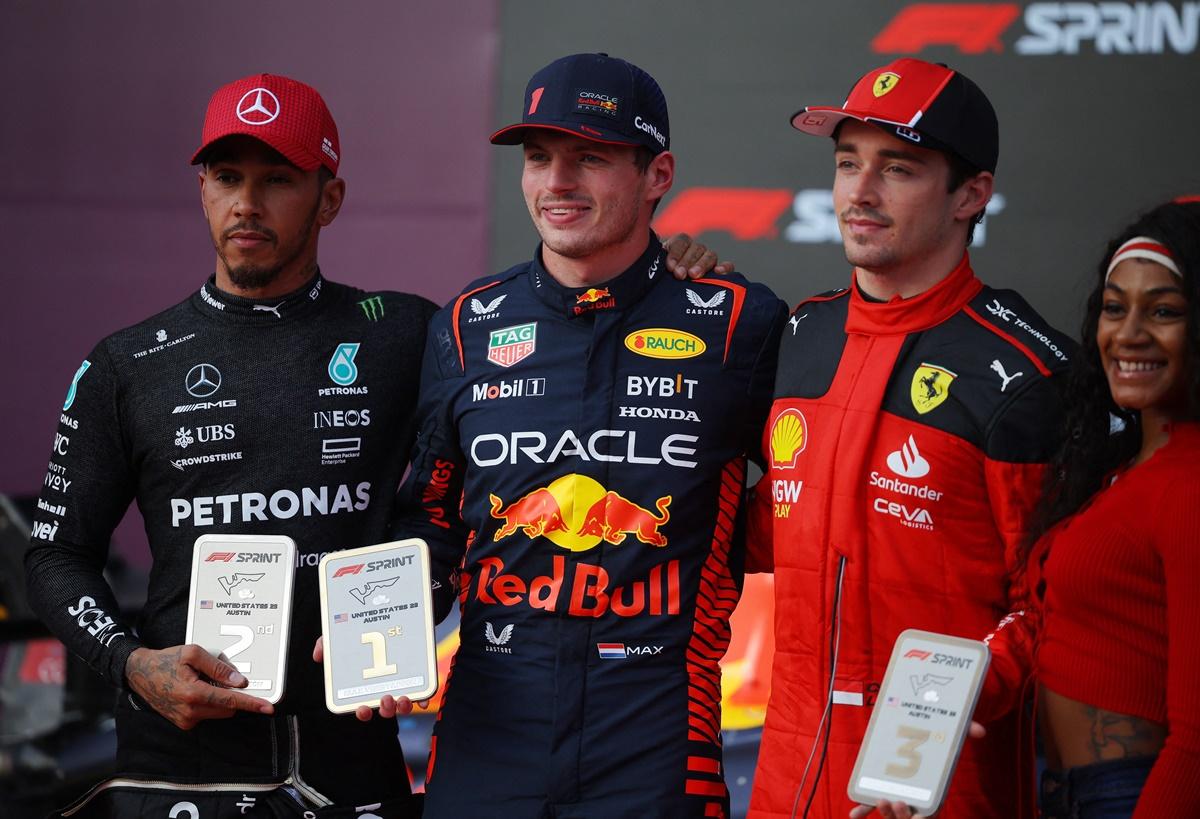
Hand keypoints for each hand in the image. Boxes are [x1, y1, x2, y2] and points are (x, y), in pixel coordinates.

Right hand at [125, 644, 272, 729]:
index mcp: (193, 693)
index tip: (268, 707)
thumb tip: (240, 682)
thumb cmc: (165, 661)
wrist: (139, 674)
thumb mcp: (193, 654)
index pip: (230, 701)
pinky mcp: (183, 723)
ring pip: (218, 712)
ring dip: (219, 698)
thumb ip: (219, 668)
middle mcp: (189, 711)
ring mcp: (186, 720)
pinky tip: (194, 690)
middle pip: (228, 708)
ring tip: (200, 682)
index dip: (252, 704)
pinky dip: (208, 703)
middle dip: (231, 694)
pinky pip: (207, 714)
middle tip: (218, 677)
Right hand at [312, 636, 419, 721]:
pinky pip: (423, 693)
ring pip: (404, 704)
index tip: (362, 709)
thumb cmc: (365, 630)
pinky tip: (423, 700)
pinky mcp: (419, 676)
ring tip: (401, 697)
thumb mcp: (342, 635)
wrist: (394, 612)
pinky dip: (424, 699)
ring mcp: (403, 683)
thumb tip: (318, 656)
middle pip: (385, 708)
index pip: (362, 705)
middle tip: (384, 698)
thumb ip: (327, 644)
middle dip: (385, 709)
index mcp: (366, 684)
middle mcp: (385, 687)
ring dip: (403, 706)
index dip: (362, 711)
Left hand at [662, 233, 732, 279]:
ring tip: (693, 275)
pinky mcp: (721, 274)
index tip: (670, 267)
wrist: (670, 300)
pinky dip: (725, 267)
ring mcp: (708, 262)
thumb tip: (656, 236)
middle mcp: (695, 252)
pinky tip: (718, 272)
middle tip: (679, 275)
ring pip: (710, 255)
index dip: (676, 252)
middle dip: (687, 261)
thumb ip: (655, 257)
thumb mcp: (655, 270)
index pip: (682, 241)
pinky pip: (728, 266)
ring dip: (702, 264)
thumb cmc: (661, 282)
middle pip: (696, 248)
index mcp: (679, 247)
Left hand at [848, 722, 985, 817]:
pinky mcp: (880, 788)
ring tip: (879, 799)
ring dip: (883, 811)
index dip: (924, 817)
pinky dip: (863, 810)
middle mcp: (914, 796)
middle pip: (907, 816)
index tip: (920, 817)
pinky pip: (871, 804)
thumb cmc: (936, 738)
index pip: (931, 812)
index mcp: (932, 791)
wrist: (914, 731)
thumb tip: (980, 730)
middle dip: (900, 815)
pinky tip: (854, 815)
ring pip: (889, 812)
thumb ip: (964, 732)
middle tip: (895, 801)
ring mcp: (896, 794)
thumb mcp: (950, 734)